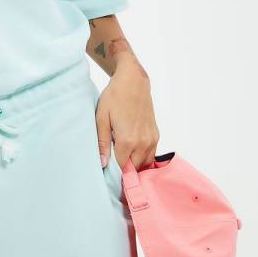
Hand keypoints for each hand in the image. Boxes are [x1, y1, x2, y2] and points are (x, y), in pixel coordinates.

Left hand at [95, 57, 159, 172]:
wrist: (133, 82)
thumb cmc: (114, 97)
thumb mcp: (101, 118)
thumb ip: (102, 143)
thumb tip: (102, 164)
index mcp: (127, 141)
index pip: (122, 169)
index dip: (114, 173)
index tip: (107, 174)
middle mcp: (143, 143)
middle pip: (134, 169)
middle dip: (124, 171)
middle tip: (112, 167)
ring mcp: (151, 139)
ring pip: (144, 164)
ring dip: (134, 165)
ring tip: (122, 160)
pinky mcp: (156, 135)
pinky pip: (151, 155)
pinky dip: (142, 158)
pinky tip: (132, 152)